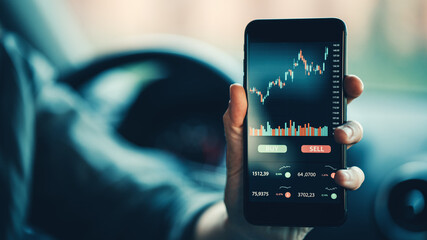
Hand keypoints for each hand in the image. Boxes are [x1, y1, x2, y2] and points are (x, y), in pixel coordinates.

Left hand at [195, 75, 364, 239]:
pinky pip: (349, 178)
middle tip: (347, 96)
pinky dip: (350, 176)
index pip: (318, 99)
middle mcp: (314, 142)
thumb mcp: (236, 151)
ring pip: (350, 142)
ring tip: (339, 139)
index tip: (345, 75)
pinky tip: (337, 178)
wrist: (248, 219)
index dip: (335, 84)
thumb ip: (235, 122)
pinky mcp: (328, 189)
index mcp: (295, 127)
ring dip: (351, 134)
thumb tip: (236, 88)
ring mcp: (323, 163)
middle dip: (349, 101)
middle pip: (340, 114)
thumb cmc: (246, 181)